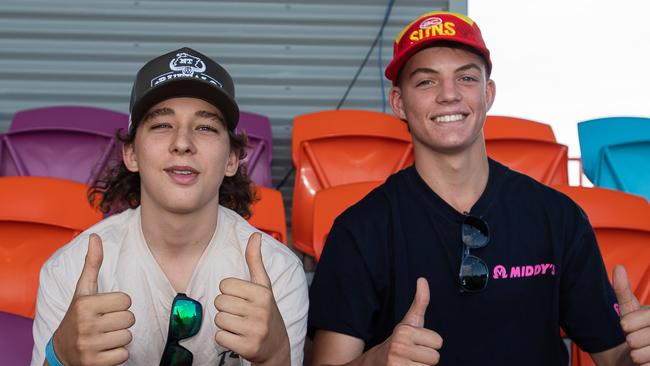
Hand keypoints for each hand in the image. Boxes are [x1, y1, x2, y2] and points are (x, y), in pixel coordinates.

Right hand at [53, 234, 134, 365]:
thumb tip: (95, 236)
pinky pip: (124, 355)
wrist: (62, 351)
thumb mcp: (83, 290)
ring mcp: (89, 346)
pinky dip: (117, 354)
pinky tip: (104, 349)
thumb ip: (92, 264)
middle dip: (121, 321)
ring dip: (120, 337)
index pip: (127, 301)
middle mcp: (85, 325)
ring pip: (128, 337)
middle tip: (106, 323)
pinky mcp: (94, 363)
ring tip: (104, 336)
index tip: (107, 308)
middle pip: (130, 318)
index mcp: (85, 305)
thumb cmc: (78, 316)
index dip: (120, 304)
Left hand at [214, 233, 289, 364]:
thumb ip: (255, 260)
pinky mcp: (248, 347)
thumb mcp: (263, 285)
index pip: (224, 285)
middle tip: (241, 314)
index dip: (229, 292)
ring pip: (218, 319)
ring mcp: (255, 329)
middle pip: (219, 302)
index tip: (242, 299)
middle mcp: (261, 310)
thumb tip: (255, 234)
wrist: (276, 346)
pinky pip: (219, 337)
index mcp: (262, 292)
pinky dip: (225, 338)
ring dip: (225, 324)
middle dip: (226, 308)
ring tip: (240, 325)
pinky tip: (238, 337)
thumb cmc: (266, 311)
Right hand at [369, 278, 442, 365]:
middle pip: (435, 357)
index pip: (438, 342)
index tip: (416, 342)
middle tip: (413, 354)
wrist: (377, 361)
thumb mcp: (409, 321)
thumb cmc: (399, 340)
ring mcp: (397, 363)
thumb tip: (422, 279)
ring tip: (409, 362)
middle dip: (426, 357)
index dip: (429, 343)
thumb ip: (420, 302)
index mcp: (405, 331)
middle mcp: (400, 346)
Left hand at [613, 265, 649, 364]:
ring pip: (638, 355)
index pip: (627, 323)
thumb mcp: (629, 308)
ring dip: (637, 355)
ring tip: (645, 350)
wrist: (645, 353)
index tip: (632, 325)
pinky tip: (649, 360)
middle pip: (632, 340)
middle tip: (640, 339)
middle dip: (631, 341)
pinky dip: (644, 365)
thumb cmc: (637, 328)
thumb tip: (618, 267)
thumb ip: (623, 290)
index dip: (626, 325)